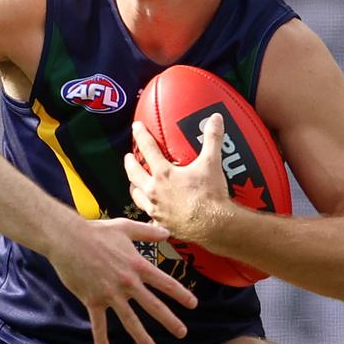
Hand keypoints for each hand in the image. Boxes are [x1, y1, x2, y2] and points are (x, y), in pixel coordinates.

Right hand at [47, 218, 197, 343]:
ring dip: (143, 338)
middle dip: (170, 321)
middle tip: (182, 333)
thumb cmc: (96, 231)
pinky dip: (101, 339)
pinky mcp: (92, 299)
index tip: (193, 305)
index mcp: (137, 265)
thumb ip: (147, 232)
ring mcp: (110, 293)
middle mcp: (127, 282)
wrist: (68, 239)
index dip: (181, 294)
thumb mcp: (124, 227)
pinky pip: (98, 323)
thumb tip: (167, 232)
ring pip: (130, 320)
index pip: (166, 283)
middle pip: (153, 306)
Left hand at [125, 113, 232, 244]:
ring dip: (134, 188)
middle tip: (128, 157)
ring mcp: (156, 209)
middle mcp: (154, 191)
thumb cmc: (210, 195)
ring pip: (137, 197)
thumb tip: (215, 118)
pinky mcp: (161, 224)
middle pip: (134, 174)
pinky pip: (149, 219)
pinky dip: (148, 214)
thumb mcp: (211, 163)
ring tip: (134, 184)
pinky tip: (150, 214)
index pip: (147, 149)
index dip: (141, 135)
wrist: (213, 226)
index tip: (136, 127)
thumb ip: (212, 139)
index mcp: (163, 174)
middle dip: (129, 163)